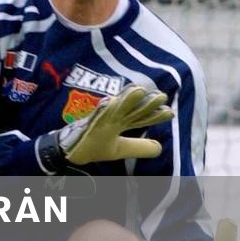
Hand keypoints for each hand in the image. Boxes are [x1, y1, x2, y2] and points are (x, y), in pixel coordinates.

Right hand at [36, 84, 173, 172]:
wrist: (70, 149)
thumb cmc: (93, 146)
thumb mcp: (119, 149)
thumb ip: (138, 147)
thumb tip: (160, 147)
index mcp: (120, 122)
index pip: (140, 117)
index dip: (154, 115)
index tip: (169, 112)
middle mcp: (112, 117)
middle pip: (131, 108)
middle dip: (145, 103)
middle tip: (162, 97)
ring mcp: (100, 118)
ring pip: (116, 107)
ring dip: (126, 99)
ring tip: (139, 91)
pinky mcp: (88, 122)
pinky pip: (96, 114)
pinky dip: (104, 107)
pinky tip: (111, 101)